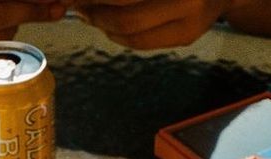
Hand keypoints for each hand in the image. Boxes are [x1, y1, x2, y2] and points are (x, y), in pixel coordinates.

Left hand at [75, 0, 226, 47]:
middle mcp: (187, 3)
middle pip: (127, 19)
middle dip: (98, 14)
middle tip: (80, 6)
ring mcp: (189, 25)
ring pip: (132, 36)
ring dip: (105, 26)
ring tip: (91, 13)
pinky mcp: (186, 38)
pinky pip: (143, 43)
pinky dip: (119, 35)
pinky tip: (109, 24)